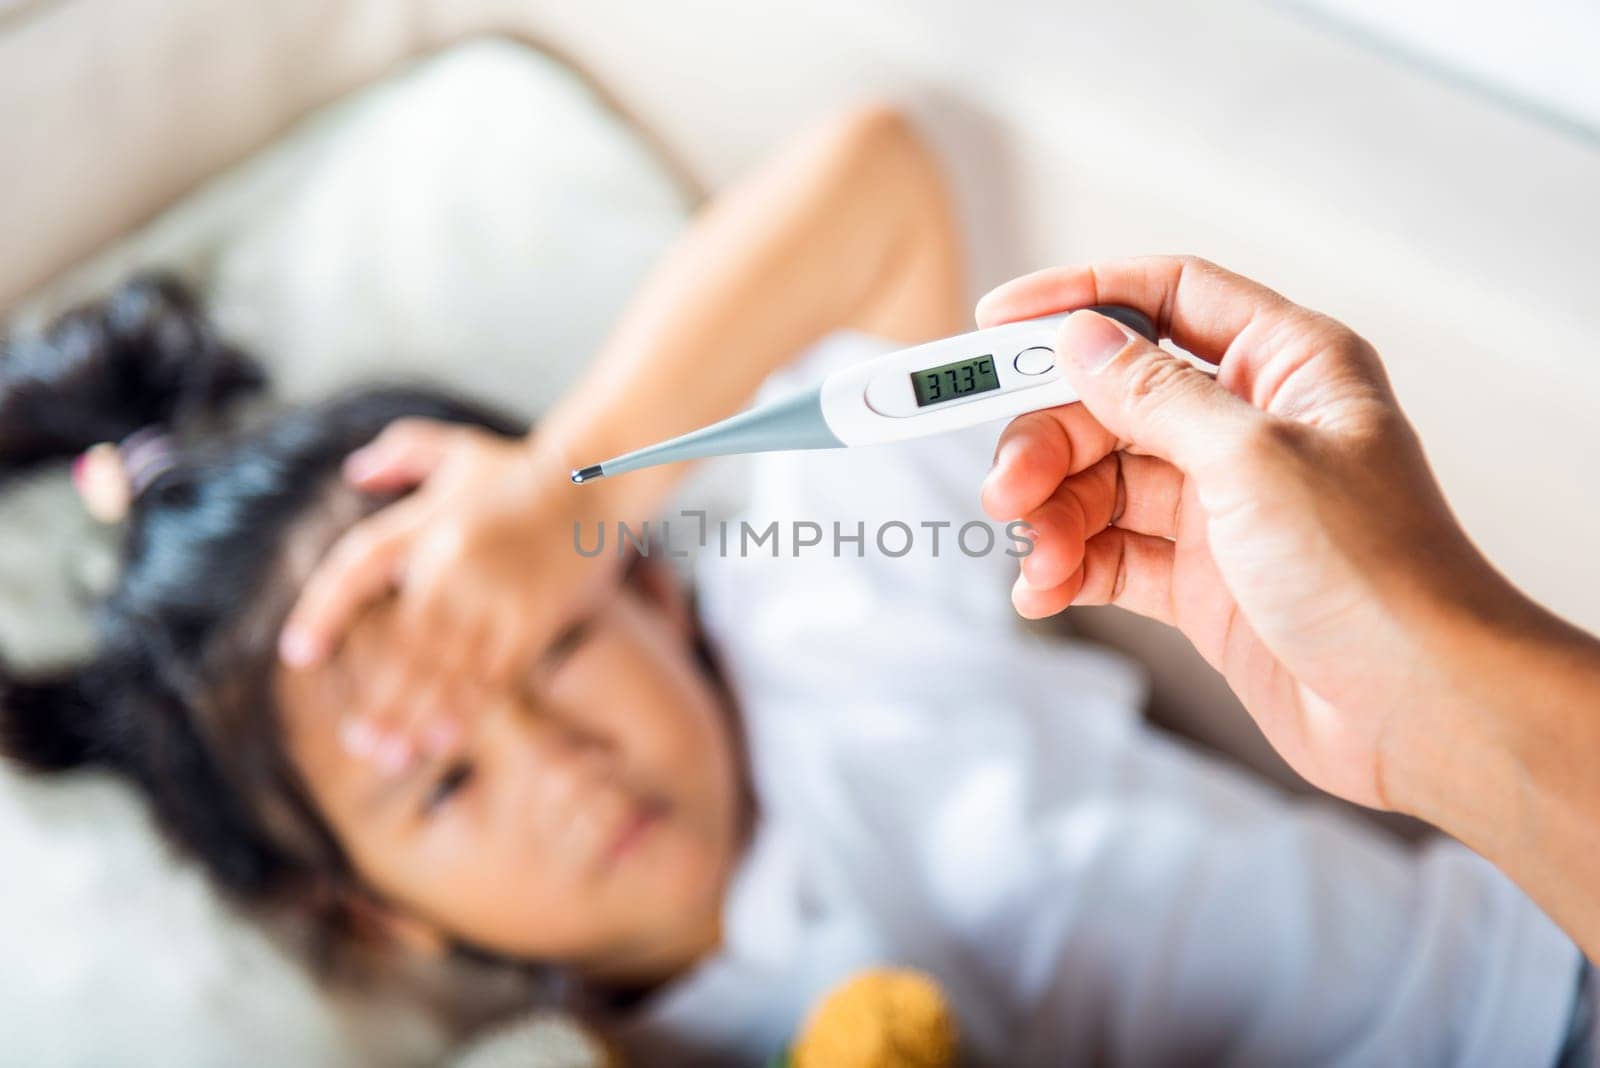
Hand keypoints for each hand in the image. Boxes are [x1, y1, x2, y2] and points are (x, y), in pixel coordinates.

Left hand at [278, 419, 626, 773]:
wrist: (597, 477)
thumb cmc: (525, 467)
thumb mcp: (457, 447)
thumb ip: (402, 453)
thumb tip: (354, 473)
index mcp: (424, 522)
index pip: (356, 570)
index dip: (322, 612)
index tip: (298, 656)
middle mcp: (452, 561)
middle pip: (403, 641)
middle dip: (380, 697)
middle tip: (358, 742)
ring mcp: (495, 594)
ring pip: (446, 667)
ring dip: (415, 716)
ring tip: (390, 757)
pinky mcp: (534, 618)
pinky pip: (494, 673)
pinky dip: (466, 709)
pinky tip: (442, 740)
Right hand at [977, 256, 1525, 811]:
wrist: (1419, 709)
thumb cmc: (1374, 572)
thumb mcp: (1252, 459)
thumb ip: (1156, 395)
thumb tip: (1080, 338)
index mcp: (1285, 366)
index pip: (1167, 297)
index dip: (1079, 299)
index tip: (999, 324)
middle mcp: (1249, 427)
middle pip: (1114, 401)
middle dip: (1050, 440)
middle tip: (1008, 488)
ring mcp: (1222, 506)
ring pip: (1102, 482)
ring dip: (1054, 516)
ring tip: (1040, 561)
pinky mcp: (1201, 580)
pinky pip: (1112, 553)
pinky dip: (1071, 567)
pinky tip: (1046, 589)